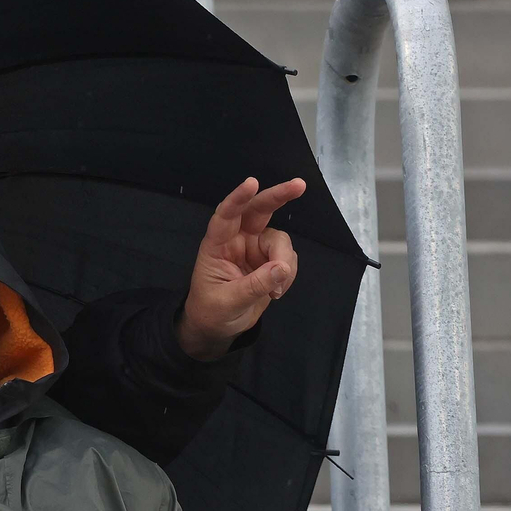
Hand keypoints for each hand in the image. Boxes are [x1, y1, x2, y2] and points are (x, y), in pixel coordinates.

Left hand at [175, 177, 305, 360]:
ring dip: (284, 262)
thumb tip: (281, 268)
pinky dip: (287, 274)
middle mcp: (238, 240)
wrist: (217, 328)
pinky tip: (276, 293)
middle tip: (299, 185)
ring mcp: (255, 248)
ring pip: (280, 241)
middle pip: (259, 210)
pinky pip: (287, 259)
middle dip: (279, 196)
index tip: (252, 182)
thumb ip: (254, 285)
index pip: (226, 215)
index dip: (238, 198)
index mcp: (217, 244)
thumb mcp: (228, 302)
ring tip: (276, 291)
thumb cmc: (211, 312)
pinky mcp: (269, 261)